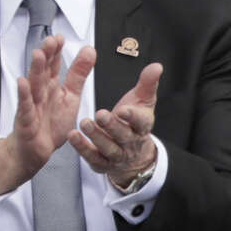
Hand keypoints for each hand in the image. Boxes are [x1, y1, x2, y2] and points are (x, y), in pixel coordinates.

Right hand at [0, 38, 97, 198]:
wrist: (35, 151)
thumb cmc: (51, 123)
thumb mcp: (70, 96)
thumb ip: (78, 74)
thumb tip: (89, 50)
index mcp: (51, 87)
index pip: (53, 65)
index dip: (56, 52)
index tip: (61, 37)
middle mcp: (40, 93)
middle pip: (43, 71)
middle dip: (47, 56)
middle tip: (51, 40)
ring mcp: (32, 106)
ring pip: (34, 85)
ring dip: (35, 70)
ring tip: (38, 55)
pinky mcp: (26, 121)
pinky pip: (25, 107)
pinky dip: (24, 95)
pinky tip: (23, 83)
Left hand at [73, 62, 162, 186]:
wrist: (134, 156)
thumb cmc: (133, 123)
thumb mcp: (142, 102)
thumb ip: (147, 84)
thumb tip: (157, 66)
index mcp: (142, 126)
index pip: (141, 122)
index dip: (133, 117)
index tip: (124, 110)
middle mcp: (130, 142)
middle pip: (123, 136)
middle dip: (112, 126)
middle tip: (100, 114)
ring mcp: (117, 155)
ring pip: (108, 148)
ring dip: (96, 136)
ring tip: (84, 123)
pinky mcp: (102, 163)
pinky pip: (92, 158)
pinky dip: (82, 148)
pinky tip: (73, 136)